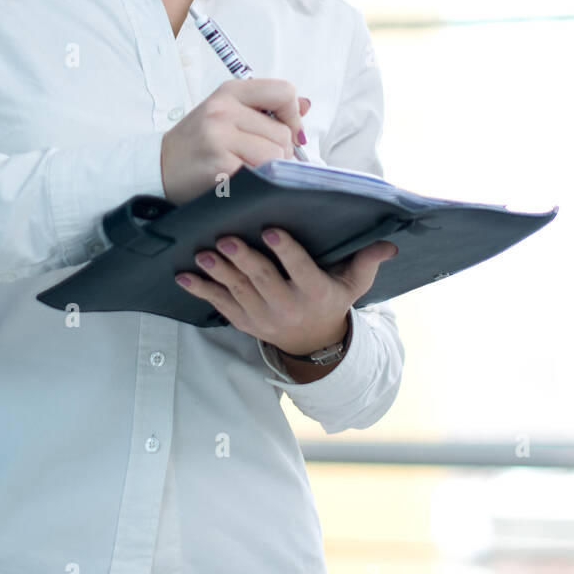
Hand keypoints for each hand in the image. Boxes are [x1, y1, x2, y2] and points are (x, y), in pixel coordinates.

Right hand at [160, 80, 310, 205]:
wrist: (157, 168)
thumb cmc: (197, 143)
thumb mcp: (227, 114)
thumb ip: (266, 108)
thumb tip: (305, 104)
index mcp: (230, 91)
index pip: (284, 92)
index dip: (293, 115)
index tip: (286, 132)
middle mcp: (223, 109)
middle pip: (283, 133)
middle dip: (280, 153)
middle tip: (257, 160)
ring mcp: (219, 136)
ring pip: (276, 156)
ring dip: (269, 170)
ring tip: (246, 170)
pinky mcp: (219, 164)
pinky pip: (260, 175)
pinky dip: (256, 184)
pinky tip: (237, 180)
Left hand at [174, 225, 397, 354]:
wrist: (313, 342)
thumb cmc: (333, 300)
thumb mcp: (354, 284)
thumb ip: (367, 262)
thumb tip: (389, 243)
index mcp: (315, 292)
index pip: (300, 270)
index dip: (286, 252)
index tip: (272, 230)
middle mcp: (288, 306)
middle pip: (263, 281)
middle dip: (244, 260)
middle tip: (226, 239)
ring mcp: (263, 316)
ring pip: (238, 291)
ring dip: (218, 273)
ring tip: (202, 254)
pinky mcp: (244, 321)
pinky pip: (220, 305)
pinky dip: (201, 291)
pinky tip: (183, 276)